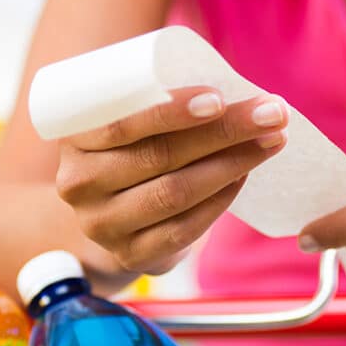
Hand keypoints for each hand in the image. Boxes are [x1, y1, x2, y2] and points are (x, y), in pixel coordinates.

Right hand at [57, 87, 288, 273]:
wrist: (110, 216)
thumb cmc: (132, 151)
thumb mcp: (130, 124)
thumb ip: (158, 105)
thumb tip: (235, 90)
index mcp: (73, 140)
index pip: (122, 125)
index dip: (172, 113)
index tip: (220, 97)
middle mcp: (79, 185)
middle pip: (159, 157)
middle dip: (223, 132)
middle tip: (271, 114)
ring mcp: (103, 226)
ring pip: (176, 193)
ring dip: (232, 164)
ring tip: (270, 141)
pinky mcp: (131, 255)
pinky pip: (185, 228)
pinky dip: (221, 199)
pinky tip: (244, 176)